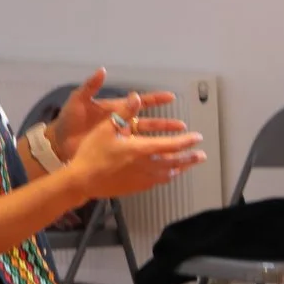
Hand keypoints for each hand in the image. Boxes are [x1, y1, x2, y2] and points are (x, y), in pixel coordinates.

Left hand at [50, 68, 186, 160]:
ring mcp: (119, 140)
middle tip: (182, 127)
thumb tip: (102, 70)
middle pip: (149, 124)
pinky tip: (158, 161)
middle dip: (166, 125)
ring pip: (145, 140)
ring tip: (176, 147)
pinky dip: (147, 157)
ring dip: (160, 142)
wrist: (57, 143)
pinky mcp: (115, 153)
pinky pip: (134, 154)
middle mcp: (121, 124)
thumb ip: (90, 86)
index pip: (139, 103)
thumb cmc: (68, 120)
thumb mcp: (78, 101)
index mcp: (116, 110)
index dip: (155, 100)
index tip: (171, 97)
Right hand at [65, 110, 204, 199]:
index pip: (170, 145)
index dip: (186, 141)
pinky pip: (157, 182)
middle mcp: (145, 165)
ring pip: (167, 174)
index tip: (197, 138)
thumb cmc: (92, 153)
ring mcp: (142, 179)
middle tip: (202, 155)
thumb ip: (124, 112)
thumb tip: (136, 97)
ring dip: (181, 168)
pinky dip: (167, 177)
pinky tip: (168, 175)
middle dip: (190, 158)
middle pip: (174, 162)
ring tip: (189, 165)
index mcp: (140, 149)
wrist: (82, 181)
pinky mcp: (136, 187)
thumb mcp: (106, 128)